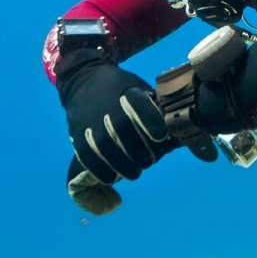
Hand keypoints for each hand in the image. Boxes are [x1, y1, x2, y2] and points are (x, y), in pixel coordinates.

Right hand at [58, 57, 173, 182]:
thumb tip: (178, 133)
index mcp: (129, 92)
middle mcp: (108, 106)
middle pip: (124, 132)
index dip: (152, 122)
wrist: (84, 80)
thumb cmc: (122, 90)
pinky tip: (112, 177)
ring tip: (134, 173)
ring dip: (123, 165)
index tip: (160, 136)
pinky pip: (88, 157)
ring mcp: (91, 121)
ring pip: (106, 148)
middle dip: (139, 152)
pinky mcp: (77, 135)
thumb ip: (155, 107)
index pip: (140, 106)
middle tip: (148, 162)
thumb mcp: (139, 88)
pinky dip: (101, 170)